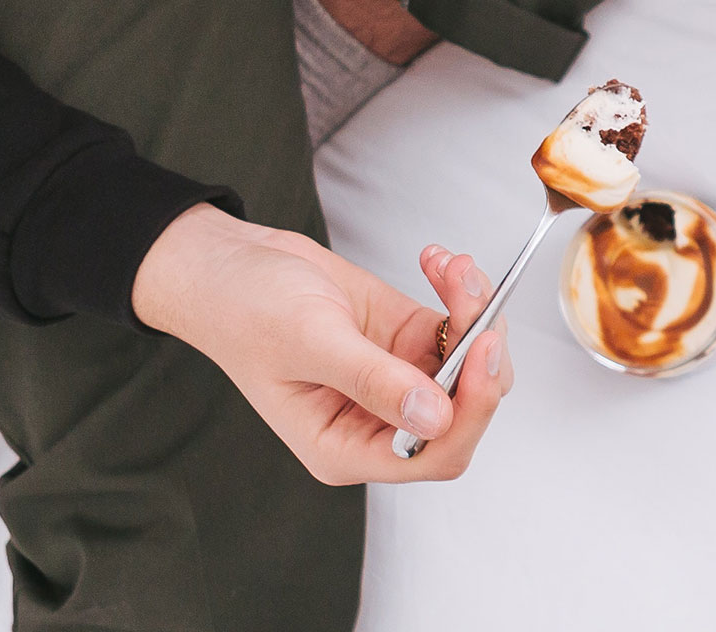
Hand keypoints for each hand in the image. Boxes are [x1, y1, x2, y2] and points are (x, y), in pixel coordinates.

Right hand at [132, 203, 514, 484]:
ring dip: (475, 311)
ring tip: (451, 266)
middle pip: (465, 409)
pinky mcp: (409, 341)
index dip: (470, 410)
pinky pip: (459, 327)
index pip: (433, 454)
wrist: (235, 264)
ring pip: (471, 364)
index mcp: (345, 447)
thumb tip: (434, 417)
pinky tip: (437, 261)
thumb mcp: (309, 341)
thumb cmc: (246, 309)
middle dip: (480, 351)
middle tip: (473, 295)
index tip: (481, 349)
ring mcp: (399, 380)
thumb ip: (372, 381)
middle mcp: (378, 422)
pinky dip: (461, 293)